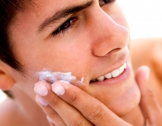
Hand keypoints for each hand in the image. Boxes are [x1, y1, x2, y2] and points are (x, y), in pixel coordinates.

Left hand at [34, 66, 161, 125]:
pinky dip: (57, 124)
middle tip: (40, 86)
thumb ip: (148, 97)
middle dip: (57, 103)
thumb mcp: (155, 124)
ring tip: (40, 96)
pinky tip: (49, 112)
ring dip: (52, 112)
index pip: (95, 111)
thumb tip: (142, 69)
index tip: (58, 84)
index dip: (76, 98)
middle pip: (76, 121)